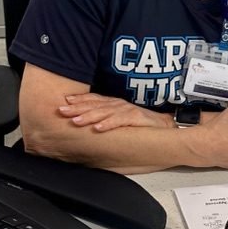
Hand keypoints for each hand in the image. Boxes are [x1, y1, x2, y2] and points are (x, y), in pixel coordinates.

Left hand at [58, 92, 172, 130]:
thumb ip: (104, 121)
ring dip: (89, 116)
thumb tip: (85, 128)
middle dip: (77, 107)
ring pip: (104, 112)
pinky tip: (98, 128)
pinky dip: (108, 124)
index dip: (78, 100)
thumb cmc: (140, 125)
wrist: (164, 126)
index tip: (64, 101)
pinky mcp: (136, 118)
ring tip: (76, 121)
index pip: (93, 99)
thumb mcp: (119, 120)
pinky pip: (120, 121)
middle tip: (62, 111)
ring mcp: (127, 110)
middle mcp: (118, 105)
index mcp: (113, 104)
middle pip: (94, 105)